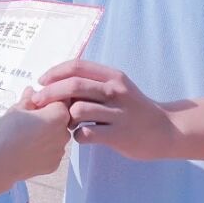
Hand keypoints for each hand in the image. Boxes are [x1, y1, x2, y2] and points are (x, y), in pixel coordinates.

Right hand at [0, 91, 71, 179]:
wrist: (3, 162)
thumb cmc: (9, 133)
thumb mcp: (16, 109)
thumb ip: (28, 99)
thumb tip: (31, 91)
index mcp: (58, 115)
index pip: (62, 101)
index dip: (48, 100)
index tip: (37, 102)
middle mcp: (64, 133)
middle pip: (61, 119)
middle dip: (49, 117)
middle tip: (30, 119)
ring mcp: (60, 150)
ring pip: (57, 136)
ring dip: (47, 133)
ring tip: (28, 135)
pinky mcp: (55, 164)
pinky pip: (52, 151)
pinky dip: (44, 149)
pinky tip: (30, 147)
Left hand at [30, 60, 176, 160]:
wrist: (166, 130)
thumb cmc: (134, 108)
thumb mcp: (118, 87)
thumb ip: (94, 82)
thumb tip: (58, 80)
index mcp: (113, 76)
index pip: (77, 66)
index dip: (54, 72)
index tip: (41, 82)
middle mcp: (116, 91)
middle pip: (73, 86)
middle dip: (49, 93)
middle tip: (37, 102)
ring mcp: (118, 113)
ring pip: (79, 109)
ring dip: (65, 117)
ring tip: (66, 123)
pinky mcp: (119, 135)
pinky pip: (87, 133)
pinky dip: (77, 135)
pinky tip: (80, 136)